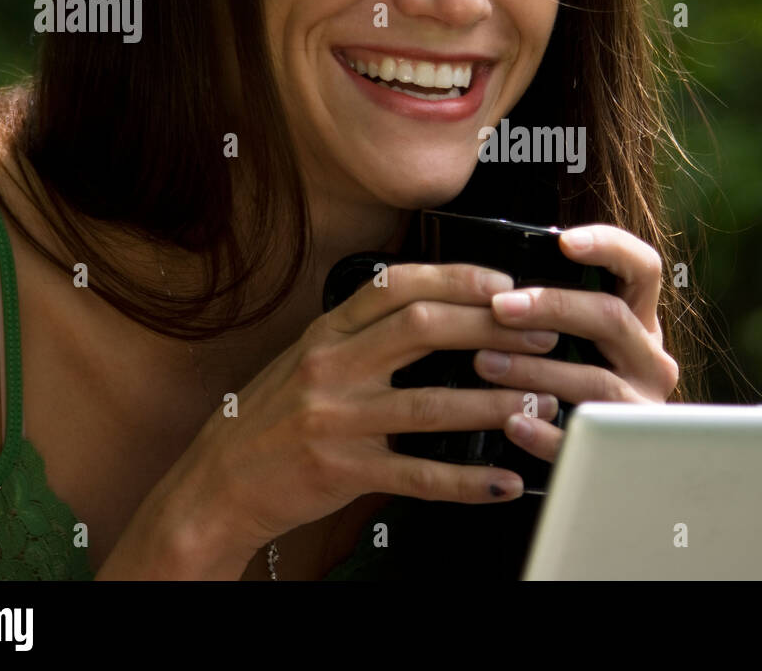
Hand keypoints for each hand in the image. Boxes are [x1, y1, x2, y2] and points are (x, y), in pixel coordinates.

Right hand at [158, 263, 560, 572]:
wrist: (217, 483)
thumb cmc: (272, 417)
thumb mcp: (308, 358)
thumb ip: (362, 334)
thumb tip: (436, 308)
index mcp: (327, 333)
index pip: (396, 285)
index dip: (456, 277)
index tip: (504, 281)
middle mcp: (331, 368)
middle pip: (424, 329)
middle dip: (493, 327)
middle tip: (542, 333)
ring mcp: (337, 421)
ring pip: (432, 404)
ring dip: (496, 403)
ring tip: (543, 403)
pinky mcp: (344, 472)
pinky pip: (418, 476)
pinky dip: (468, 481)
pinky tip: (505, 481)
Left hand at [475, 224, 678, 462]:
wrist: (601, 466)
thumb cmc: (569, 389)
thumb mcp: (579, 345)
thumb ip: (556, 314)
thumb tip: (495, 280)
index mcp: (639, 324)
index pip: (643, 268)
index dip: (609, 247)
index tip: (564, 241)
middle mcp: (651, 360)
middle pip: (611, 318)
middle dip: (552, 306)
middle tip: (499, 307)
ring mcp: (642, 407)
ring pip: (596, 379)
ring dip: (536, 369)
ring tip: (485, 362)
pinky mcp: (625, 452)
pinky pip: (585, 439)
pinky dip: (546, 432)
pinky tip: (512, 423)